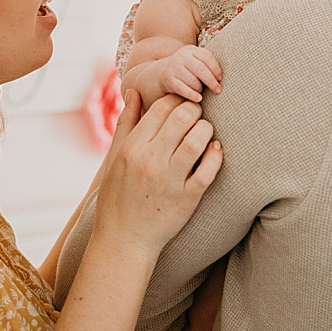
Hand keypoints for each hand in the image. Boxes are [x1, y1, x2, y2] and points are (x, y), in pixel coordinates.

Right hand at [93, 91, 222, 257]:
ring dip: (206, 130)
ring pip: (198, 139)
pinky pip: (209, 168)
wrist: (124, 238)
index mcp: (132, 147)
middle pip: (183, 117)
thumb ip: (126, 123)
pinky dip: (216, 154)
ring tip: (205, 133)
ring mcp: (170, 179)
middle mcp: (150, 161)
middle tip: (197, 116)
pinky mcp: (188, 197)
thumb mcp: (115, 157)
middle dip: (195, 110)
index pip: (161, 108)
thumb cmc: (118, 194)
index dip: (177, 100)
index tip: (183, 105)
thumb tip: (135, 92)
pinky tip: (215, 149)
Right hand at [157, 45, 222, 102]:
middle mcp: (181, 56)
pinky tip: (198, 98)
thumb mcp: (195, 61)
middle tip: (218, 90)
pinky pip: (182, 88)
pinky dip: (192, 94)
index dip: (216, 69)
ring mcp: (173, 67)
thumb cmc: (186, 69)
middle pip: (201, 69)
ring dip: (200, 88)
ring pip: (192, 80)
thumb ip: (206, 65)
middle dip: (211, 81)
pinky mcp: (168, 79)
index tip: (220, 79)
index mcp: (191, 50)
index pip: (207, 57)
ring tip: (201, 91)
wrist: (161, 73)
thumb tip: (222, 78)